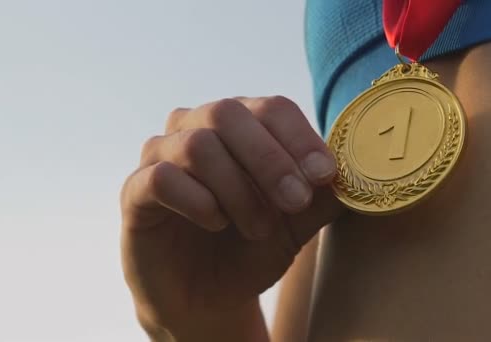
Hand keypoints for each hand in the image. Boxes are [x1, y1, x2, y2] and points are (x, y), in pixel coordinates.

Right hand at [120, 96, 342, 338]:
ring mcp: (162, 155)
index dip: (300, 138)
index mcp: (241, 127)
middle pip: (228, 113)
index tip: (325, 175)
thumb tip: (354, 171)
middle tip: (294, 201)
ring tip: (258, 228)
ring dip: (238, 189)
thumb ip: (322, 197)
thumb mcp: (298, 225)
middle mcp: (198, 128)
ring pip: (198, 145)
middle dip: (269, 159)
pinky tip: (216, 223)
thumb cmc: (253, 249)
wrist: (209, 295)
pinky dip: (197, 200)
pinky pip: (161, 177)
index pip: (271, 108)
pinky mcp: (136, 190)